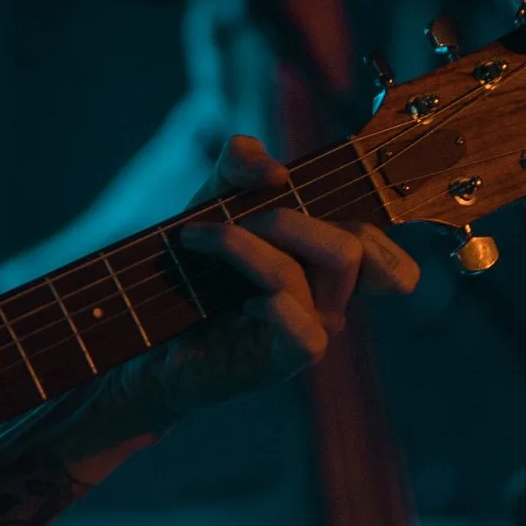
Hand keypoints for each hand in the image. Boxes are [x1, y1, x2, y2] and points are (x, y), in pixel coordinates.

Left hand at [67, 136, 420, 450]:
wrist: (142, 322)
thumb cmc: (190, 263)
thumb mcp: (213, 198)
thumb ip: (241, 165)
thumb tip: (274, 169)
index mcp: (326, 262)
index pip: (383, 252)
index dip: (374, 228)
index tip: (315, 203)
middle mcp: (329, 299)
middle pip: (350, 249)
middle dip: (281, 220)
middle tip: (221, 221)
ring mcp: (308, 330)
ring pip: (303, 274)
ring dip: (240, 245)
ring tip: (194, 241)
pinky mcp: (281, 361)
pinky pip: (305, 330)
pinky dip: (271, 302)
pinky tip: (238, 302)